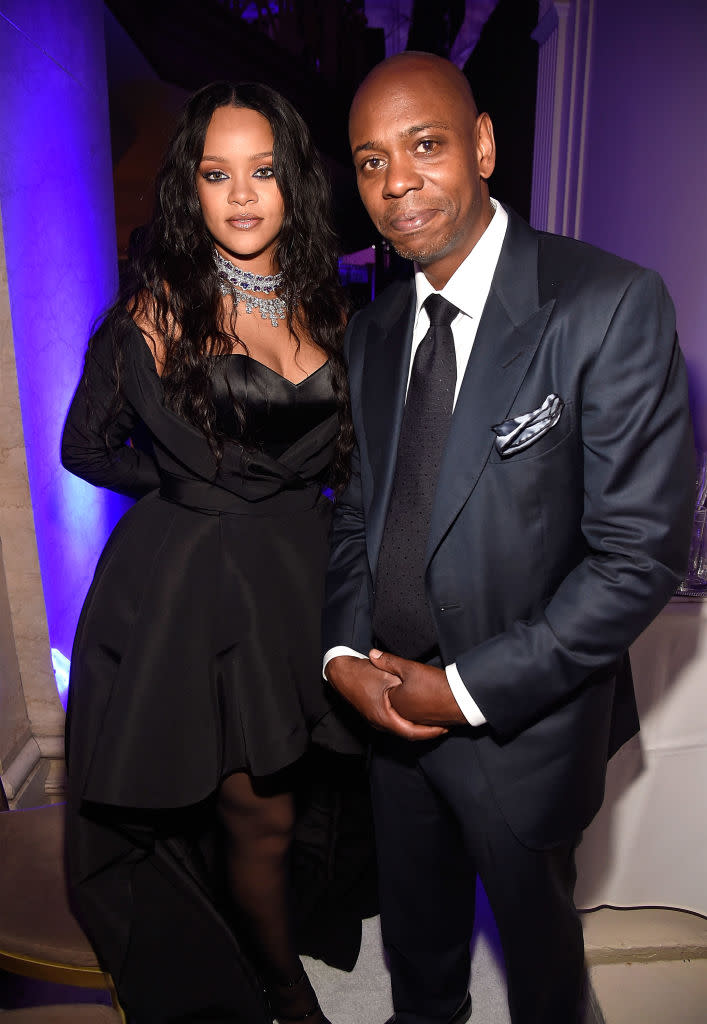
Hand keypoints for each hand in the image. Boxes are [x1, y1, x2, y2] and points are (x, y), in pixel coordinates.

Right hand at [325, 656, 446, 740]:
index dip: (429, 732)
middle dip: (427, 731)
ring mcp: (377, 720)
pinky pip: (396, 722)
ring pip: (402, 728)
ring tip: (435, 721)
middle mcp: (380, 723)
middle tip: (444, 724)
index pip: (411, 732)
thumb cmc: (361, 674)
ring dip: (418, 726)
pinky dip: (409, 720)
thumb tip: (420, 680)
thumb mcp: (385, 673)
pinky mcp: (377, 715)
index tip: (443, 727)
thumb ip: (404, 680)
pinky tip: (418, 713)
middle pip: (408, 733)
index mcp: (383, 716)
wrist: (342, 673)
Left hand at [370, 650, 467, 726]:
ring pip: (408, 708)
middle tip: (408, 682)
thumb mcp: (410, 667)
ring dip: (410, 700)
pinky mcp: (428, 723)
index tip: (397, 674)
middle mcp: (403, 715)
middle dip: (398, 691)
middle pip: (396, 700)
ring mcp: (416, 720)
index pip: (385, 690)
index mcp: (395, 702)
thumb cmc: (436, 685)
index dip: (390, 679)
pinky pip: (419, 715)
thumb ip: (389, 661)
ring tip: (419, 688)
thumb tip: (373, 655)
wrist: (461, 700)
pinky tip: (427, 698)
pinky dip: (421, 707)